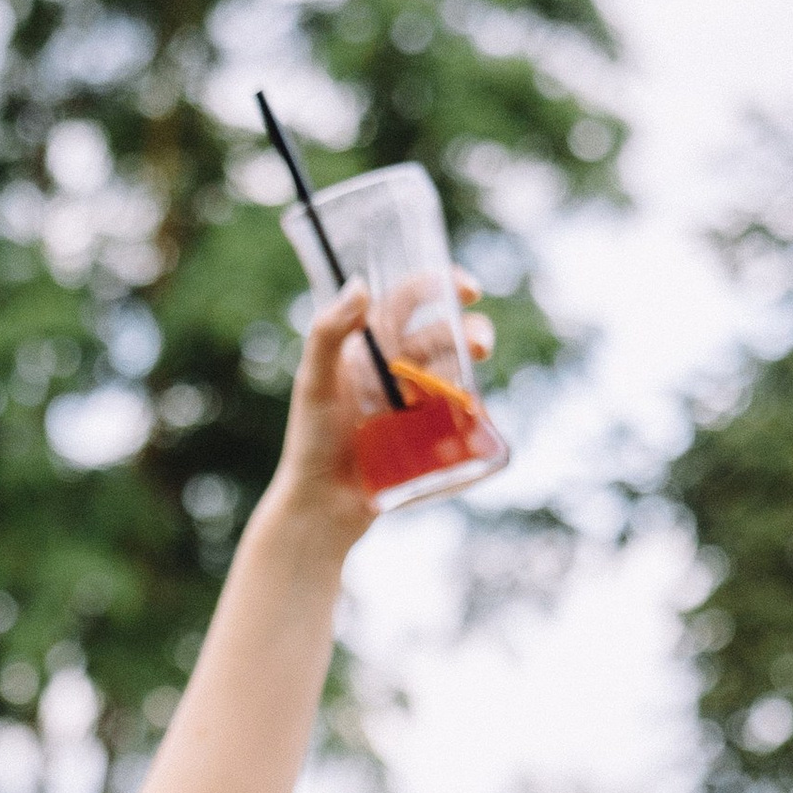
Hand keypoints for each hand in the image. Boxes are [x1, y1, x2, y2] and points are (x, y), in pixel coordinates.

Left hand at [256, 272, 493, 550]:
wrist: (323, 507)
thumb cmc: (311, 443)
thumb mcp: (314, 385)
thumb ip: (327, 334)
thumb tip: (360, 285)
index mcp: (368, 347)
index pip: (408, 302)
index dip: (439, 285)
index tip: (468, 288)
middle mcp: (393, 369)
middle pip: (442, 335)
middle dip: (469, 331)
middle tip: (480, 345)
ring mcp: (414, 403)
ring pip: (456, 372)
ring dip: (473, 369)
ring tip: (472, 385)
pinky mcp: (428, 436)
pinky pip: (461, 416)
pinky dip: (475, 412)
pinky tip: (478, 415)